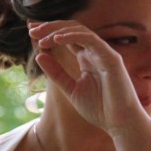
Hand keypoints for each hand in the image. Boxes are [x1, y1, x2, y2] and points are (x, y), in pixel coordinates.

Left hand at [30, 20, 146, 132]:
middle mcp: (95, 52)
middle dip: (50, 27)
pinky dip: (73, 37)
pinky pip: (91, 40)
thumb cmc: (100, 109)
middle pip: (72, 29)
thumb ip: (56, 73)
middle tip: (32, 30)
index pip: (67, 37)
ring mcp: (104, 54)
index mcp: (87, 58)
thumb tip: (39, 55)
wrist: (119, 124)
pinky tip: (57, 39)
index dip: (49, 32)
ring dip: (58, 31)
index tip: (32, 32)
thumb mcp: (70, 89)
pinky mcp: (112, 58)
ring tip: (41, 36)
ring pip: (80, 31)